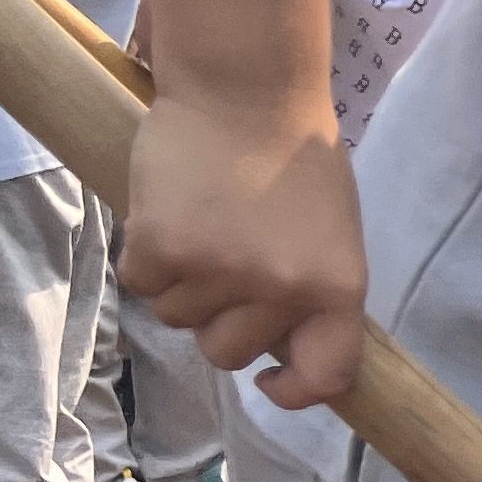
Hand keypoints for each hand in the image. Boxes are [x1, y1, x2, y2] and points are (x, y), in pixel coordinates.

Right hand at [119, 92, 368, 405]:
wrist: (247, 91)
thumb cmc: (296, 159)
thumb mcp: (332, 235)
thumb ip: (312, 293)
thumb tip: (284, 350)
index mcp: (338, 289)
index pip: (325, 375)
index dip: (295, 390)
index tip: (271, 381)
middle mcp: (280, 291)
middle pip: (228, 353)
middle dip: (220, 320)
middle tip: (225, 264)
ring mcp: (218, 273)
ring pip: (179, 319)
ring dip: (183, 284)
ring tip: (203, 225)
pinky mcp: (160, 250)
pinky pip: (142, 286)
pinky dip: (148, 259)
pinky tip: (170, 215)